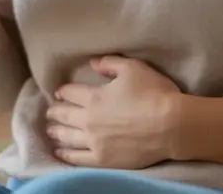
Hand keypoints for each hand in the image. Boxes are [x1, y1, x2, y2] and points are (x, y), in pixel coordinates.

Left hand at [45, 55, 182, 169]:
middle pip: (65, 116)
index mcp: (94, 97)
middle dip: (55, 113)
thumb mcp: (133, 68)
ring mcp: (95, 142)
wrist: (172, 126)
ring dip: (56, 133)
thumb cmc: (154, 93)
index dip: (63, 91)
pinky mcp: (104, 160)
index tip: (59, 92)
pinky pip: (78, 159)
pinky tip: (60, 153)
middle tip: (50, 112)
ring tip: (51, 131)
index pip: (71, 93)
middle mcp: (89, 120)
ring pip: (68, 137)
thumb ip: (110, 63)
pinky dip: (66, 155)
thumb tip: (92, 63)